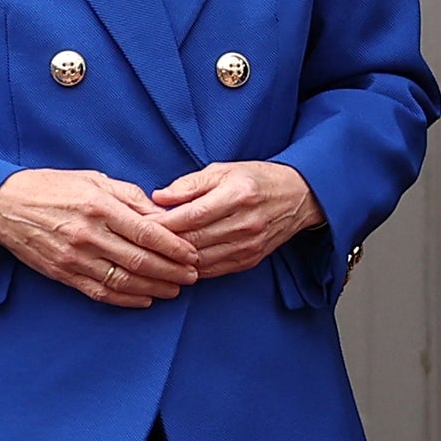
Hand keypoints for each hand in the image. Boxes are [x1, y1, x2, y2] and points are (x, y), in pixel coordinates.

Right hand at [0, 169, 202, 307]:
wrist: (3, 204)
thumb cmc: (52, 187)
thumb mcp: (94, 179)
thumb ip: (130, 197)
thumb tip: (161, 215)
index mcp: (99, 207)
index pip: (147, 232)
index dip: (175, 247)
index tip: (192, 254)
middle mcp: (88, 235)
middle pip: (141, 261)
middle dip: (172, 271)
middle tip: (192, 276)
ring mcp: (74, 257)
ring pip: (124, 281)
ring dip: (154, 288)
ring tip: (175, 290)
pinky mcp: (62, 273)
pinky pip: (100, 292)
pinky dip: (126, 299)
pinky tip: (145, 299)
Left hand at [151, 159, 318, 278]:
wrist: (298, 197)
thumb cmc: (257, 179)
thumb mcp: (223, 170)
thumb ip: (189, 184)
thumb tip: (158, 198)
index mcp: (237, 195)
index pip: (191, 215)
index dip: (163, 222)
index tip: (142, 223)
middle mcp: (245, 223)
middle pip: (194, 240)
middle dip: (163, 242)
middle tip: (141, 240)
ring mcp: (249, 245)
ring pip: (201, 260)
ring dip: (175, 259)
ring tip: (155, 253)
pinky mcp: (250, 259)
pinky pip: (213, 270)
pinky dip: (192, 268)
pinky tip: (178, 262)